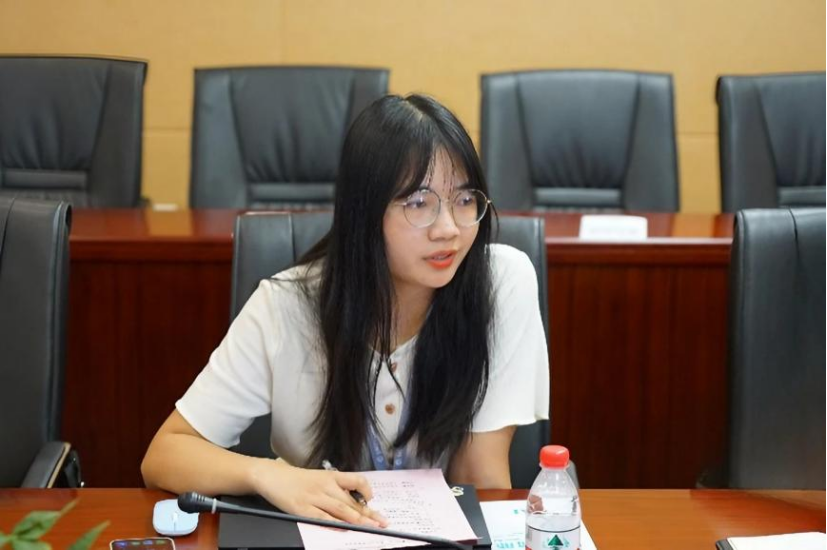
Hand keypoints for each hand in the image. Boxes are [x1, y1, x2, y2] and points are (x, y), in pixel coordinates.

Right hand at [249, 458, 387, 527]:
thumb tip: (354, 505)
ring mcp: (314, 498)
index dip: (366, 490)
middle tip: (382, 522)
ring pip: (341, 509)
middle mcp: (325, 486)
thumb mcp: (318, 478)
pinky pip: (322, 518)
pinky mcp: (302, 509)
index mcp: (330, 476)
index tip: (373, 500)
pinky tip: (344, 528)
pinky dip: (335, 524)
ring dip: (358, 520)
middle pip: (351, 501)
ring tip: (371, 527)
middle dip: (368, 513)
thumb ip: (335, 489)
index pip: (355, 480)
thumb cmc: (296, 479)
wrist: (272, 476)